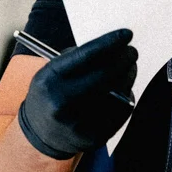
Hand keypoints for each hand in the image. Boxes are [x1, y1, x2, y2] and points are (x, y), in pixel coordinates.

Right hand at [18, 29, 136, 159]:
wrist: (40, 133)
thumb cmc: (51, 93)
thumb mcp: (51, 71)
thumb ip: (77, 57)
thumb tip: (112, 45)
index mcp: (50, 79)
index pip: (85, 56)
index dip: (109, 43)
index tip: (126, 34)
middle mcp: (62, 101)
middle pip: (104, 75)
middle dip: (124, 59)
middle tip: (132, 51)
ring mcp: (78, 122)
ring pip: (116, 93)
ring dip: (128, 76)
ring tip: (129, 68)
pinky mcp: (93, 137)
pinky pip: (121, 112)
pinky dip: (126, 97)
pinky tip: (123, 89)